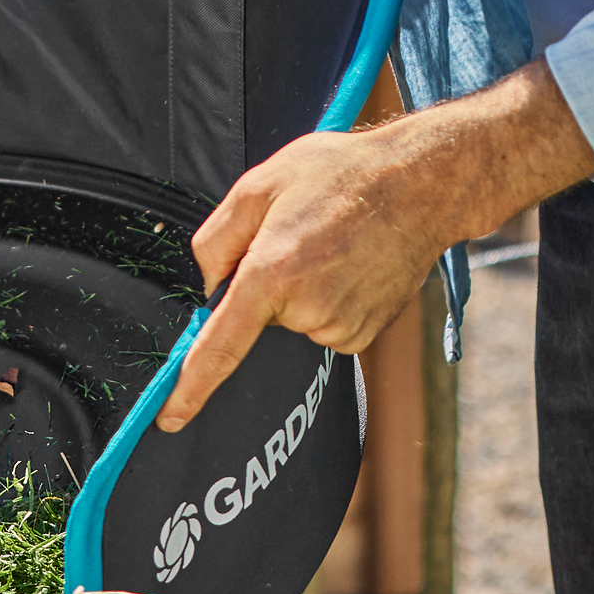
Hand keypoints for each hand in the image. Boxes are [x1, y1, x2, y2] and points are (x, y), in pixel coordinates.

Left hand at [156, 59, 593, 431]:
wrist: (424, 184)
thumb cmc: (340, 174)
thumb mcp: (260, 186)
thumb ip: (214, 240)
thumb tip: (202, 288)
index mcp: (272, 274)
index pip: (220, 348)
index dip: (190, 387)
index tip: (169, 419)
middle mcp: (307, 310)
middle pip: (257, 320)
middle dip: (262, 287)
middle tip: (295, 238)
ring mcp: (340, 327)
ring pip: (291, 323)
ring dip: (297, 292)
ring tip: (328, 244)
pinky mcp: (363, 334)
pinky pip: (321, 326)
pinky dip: (324, 301)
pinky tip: (346, 264)